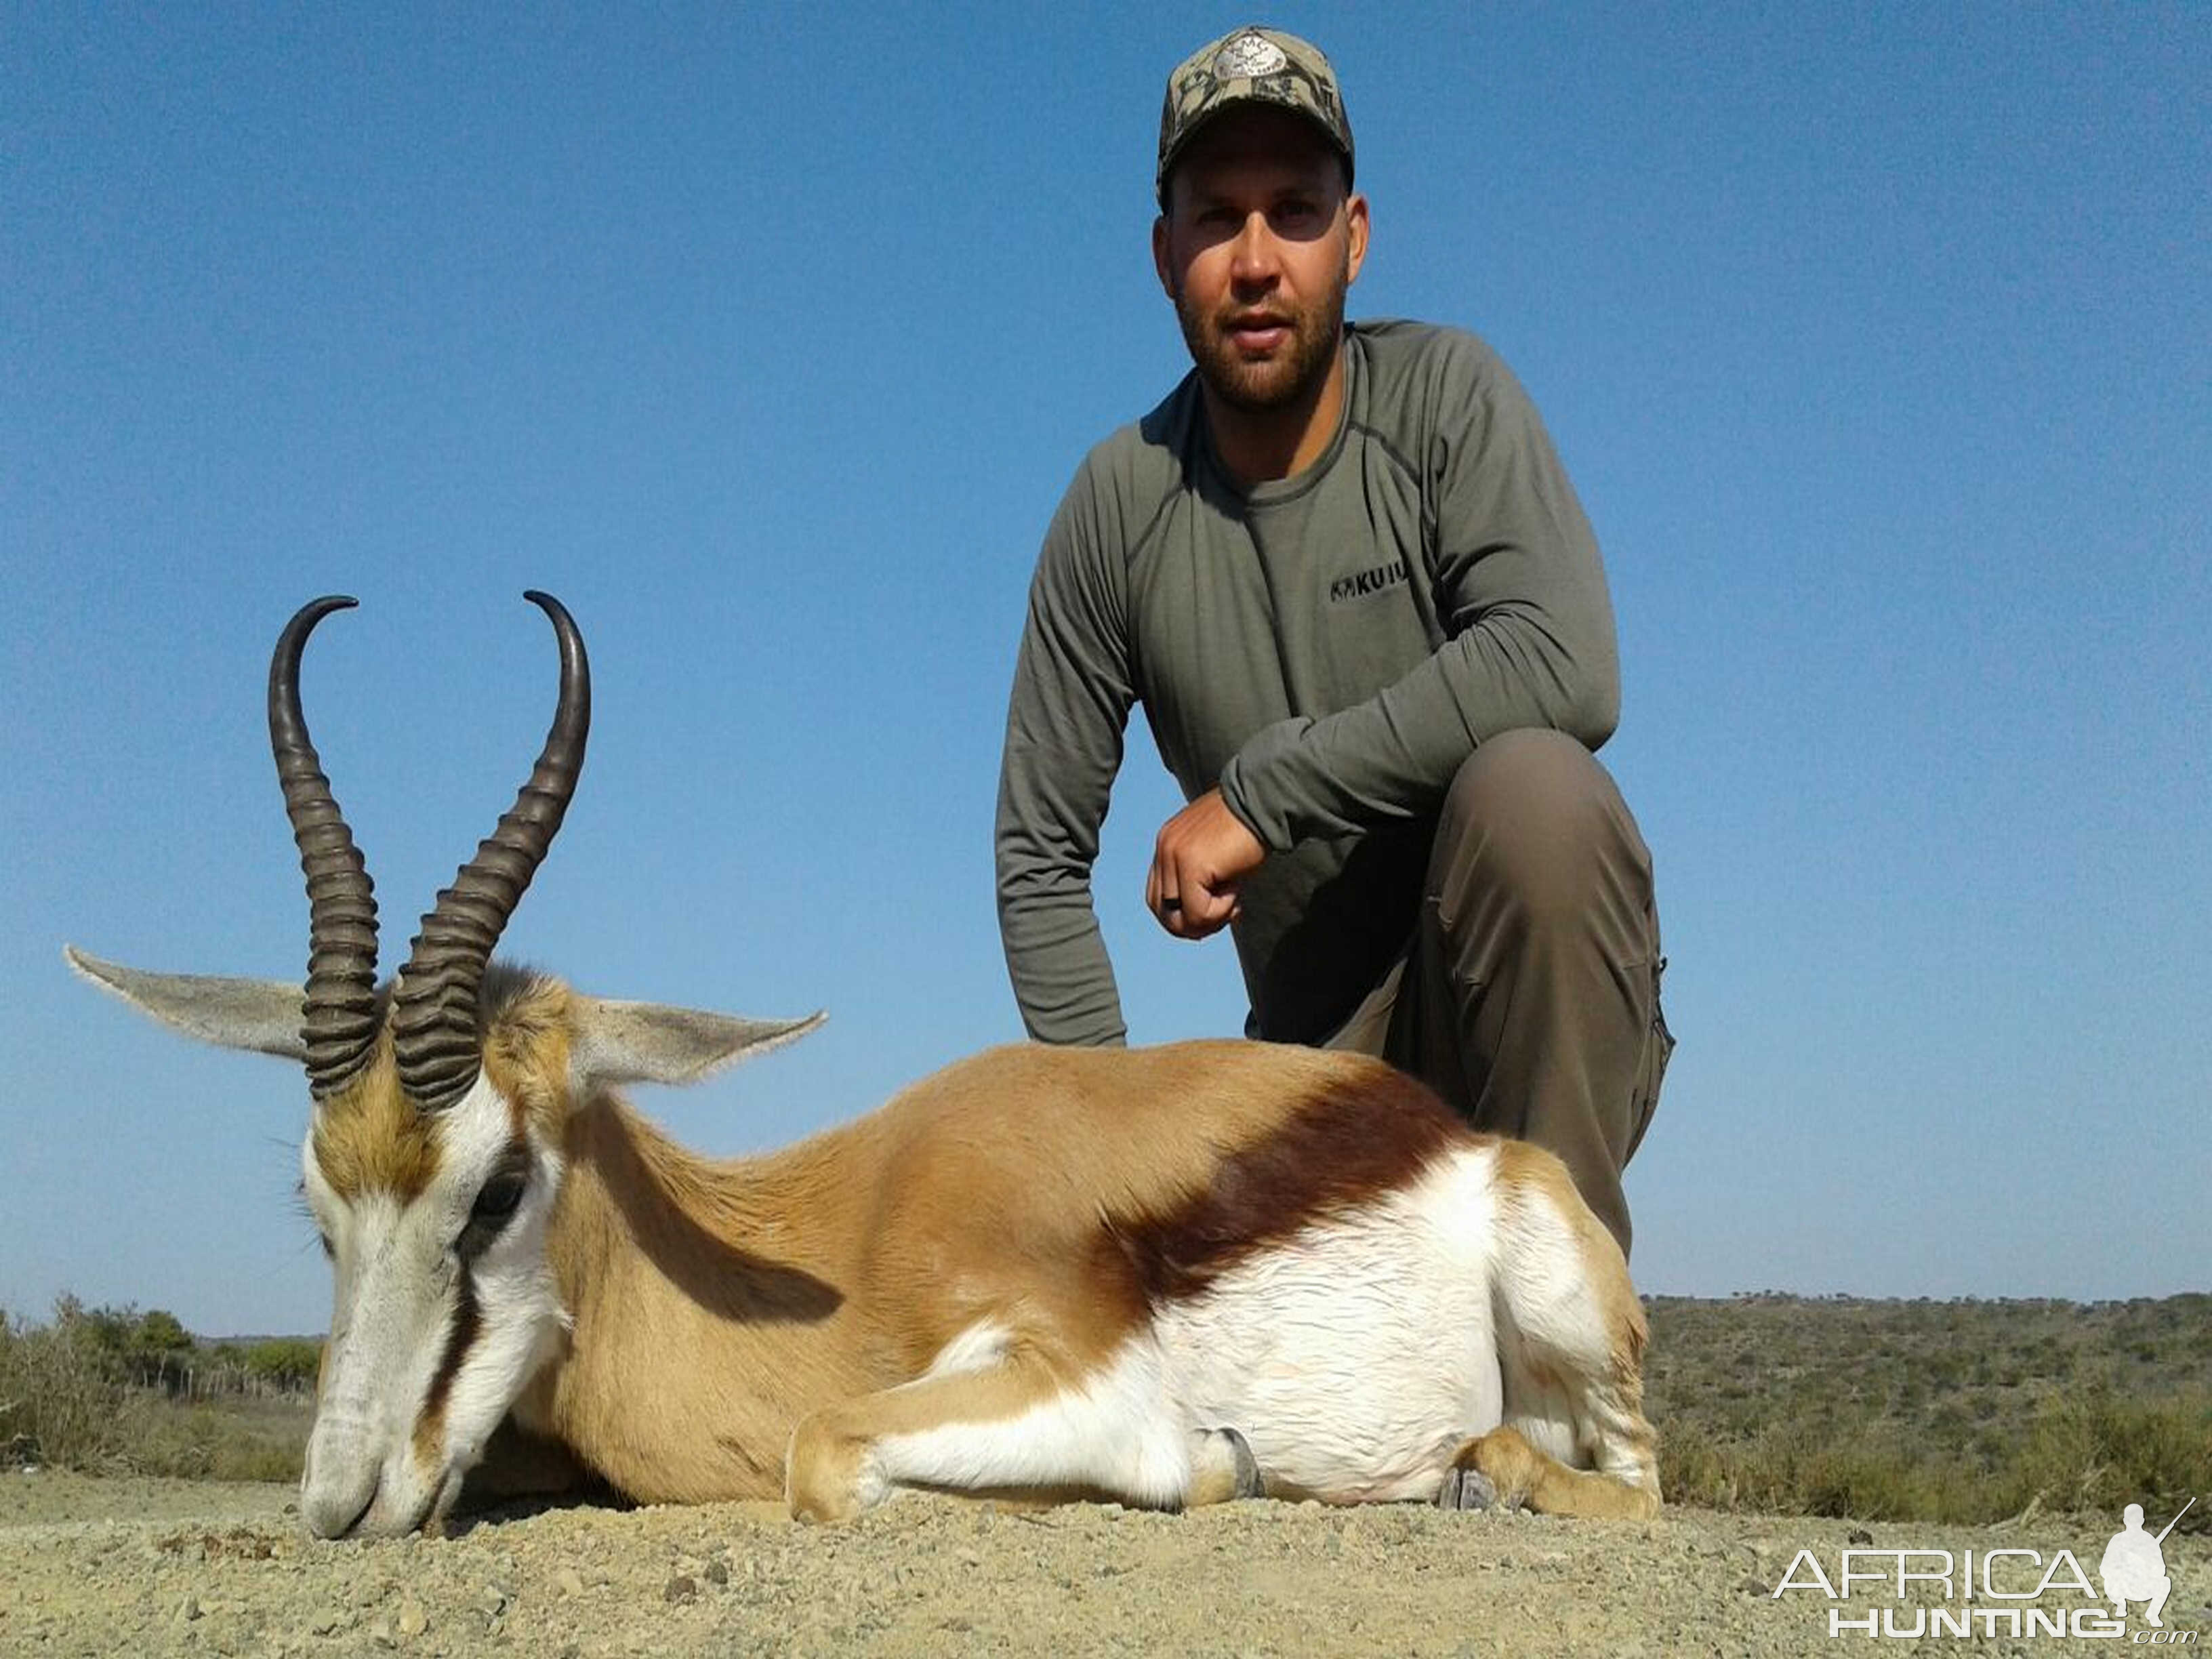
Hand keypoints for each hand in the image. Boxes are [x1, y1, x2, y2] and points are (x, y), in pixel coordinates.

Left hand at [1146, 789, 1264, 939]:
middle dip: (1193, 924)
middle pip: (1162, 911)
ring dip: (1210, 918)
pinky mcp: (1191, 864)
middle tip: (1225, 915)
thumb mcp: (1215, 855)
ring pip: (1179, 917)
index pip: (1157, 897)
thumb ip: (1200, 880)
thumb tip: (1197, 924)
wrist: (1266, 802)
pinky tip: (1237, 892)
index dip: (1183, 915)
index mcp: (1167, 843)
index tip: (1214, 912)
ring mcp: (1174, 855)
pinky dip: (1220, 912)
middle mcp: (1164, 847)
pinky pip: (1198, 911)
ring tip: (1233, 900)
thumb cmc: (1249, 829)